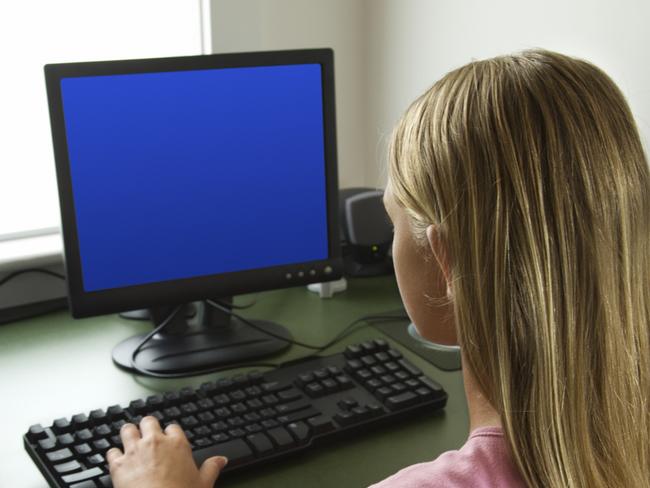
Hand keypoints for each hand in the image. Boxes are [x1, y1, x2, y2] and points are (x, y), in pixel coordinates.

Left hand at [106, 416, 227, 487]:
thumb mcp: (203, 483)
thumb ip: (211, 468)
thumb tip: (221, 460)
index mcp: (177, 444)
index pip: (173, 428)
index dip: (170, 434)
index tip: (170, 441)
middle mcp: (155, 442)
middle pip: (148, 421)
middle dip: (147, 427)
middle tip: (148, 435)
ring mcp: (135, 451)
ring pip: (127, 430)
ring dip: (128, 434)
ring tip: (130, 439)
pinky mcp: (118, 465)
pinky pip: (111, 451)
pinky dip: (113, 455)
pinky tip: (116, 460)